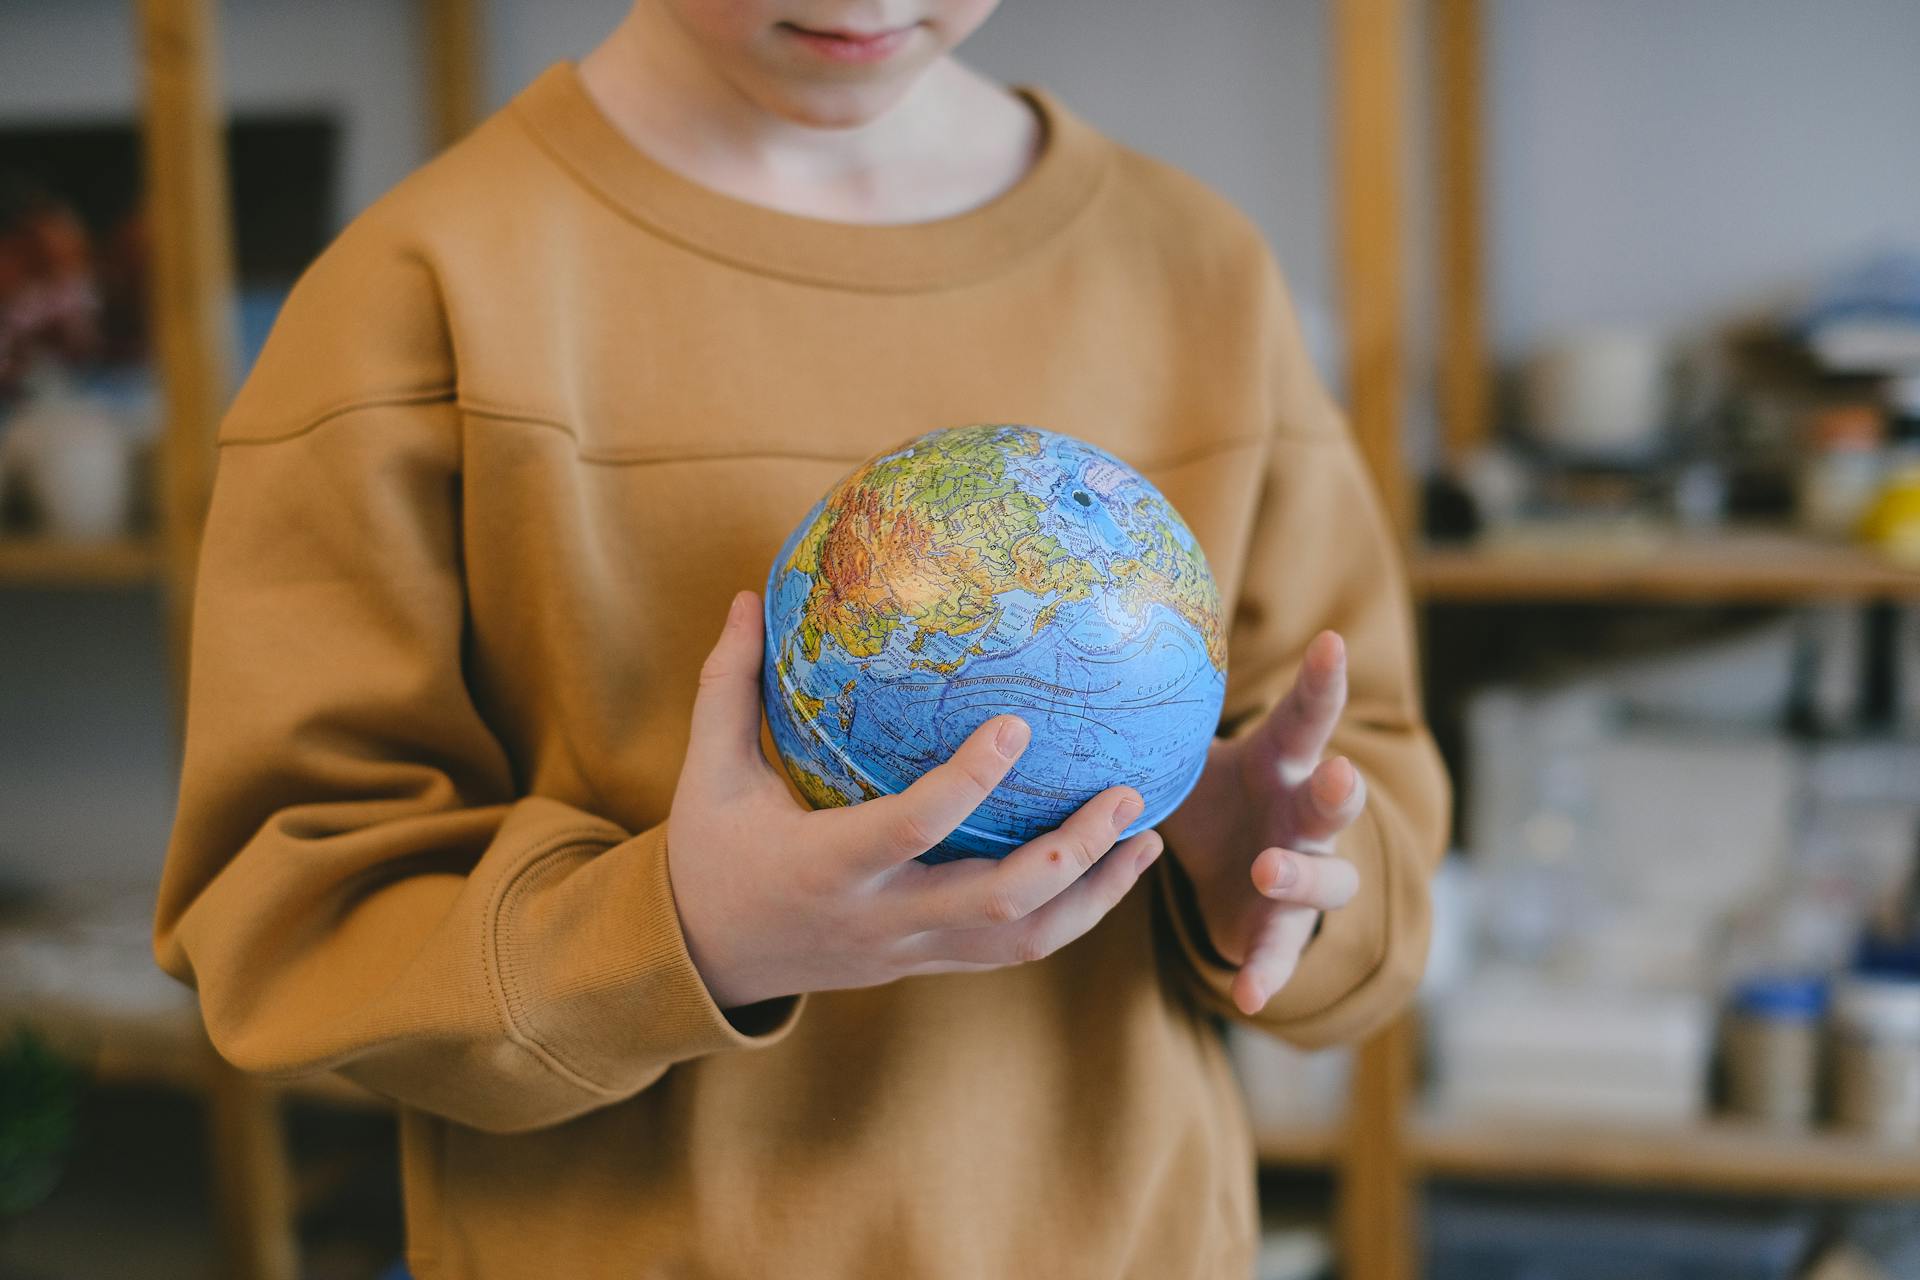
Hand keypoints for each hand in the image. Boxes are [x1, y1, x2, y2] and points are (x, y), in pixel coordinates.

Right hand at [665, 590, 1165, 1009]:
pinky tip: (1110, 868)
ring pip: (1022, 940)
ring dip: (1094, 892)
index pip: (912, 826)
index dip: (969, 782)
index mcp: (826, 865)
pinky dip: (1070, 913)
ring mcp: (910, 949)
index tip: (1018, 725)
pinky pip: (1011, 949)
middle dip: (1073, 852)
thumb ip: (729, 686)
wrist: (703, 964)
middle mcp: (880, 917)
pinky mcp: (927, 962)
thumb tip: (748, 596)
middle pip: (998, 902)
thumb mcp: (708, 773)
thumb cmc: (708, 854)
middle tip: (1127, 792)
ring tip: (1147, 836)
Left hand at [1159, 631, 1365, 1015]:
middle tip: (1337, 776)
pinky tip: (1248, 996)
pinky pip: (1281, 952)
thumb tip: (1098, 655)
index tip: (1331, 641)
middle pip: (1335, 802)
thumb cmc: (1212, 796)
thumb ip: (1158, 722)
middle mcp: (1304, 816)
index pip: (1307, 718)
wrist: (1230, 872)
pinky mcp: (1282, 928)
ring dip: (1302, 875)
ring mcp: (1304, 873)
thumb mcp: (1186, 758)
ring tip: (1268, 870)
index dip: (1322, 681)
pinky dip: (1267, 973)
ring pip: (1329, 879)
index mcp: (1281, 764)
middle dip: (1342, 791)